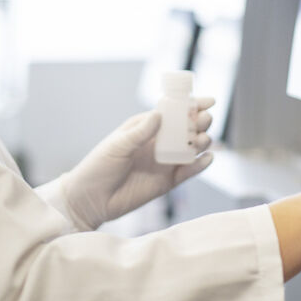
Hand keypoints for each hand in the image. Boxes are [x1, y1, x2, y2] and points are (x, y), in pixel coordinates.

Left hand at [54, 98, 214, 230]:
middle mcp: (159, 142)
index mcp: (146, 127)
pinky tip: (207, 159)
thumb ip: (141, 132)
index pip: (173, 112)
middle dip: (200, 122)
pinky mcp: (167, 181)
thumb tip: (160, 114)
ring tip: (203, 140)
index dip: (192, 105)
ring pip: (192, 149)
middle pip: (187, 129)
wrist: (90, 199)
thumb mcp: (118, 145)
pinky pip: (188, 172)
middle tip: (204, 120)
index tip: (209, 101)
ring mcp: (165, 162)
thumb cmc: (99, 166)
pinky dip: (200, 165)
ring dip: (202, 142)